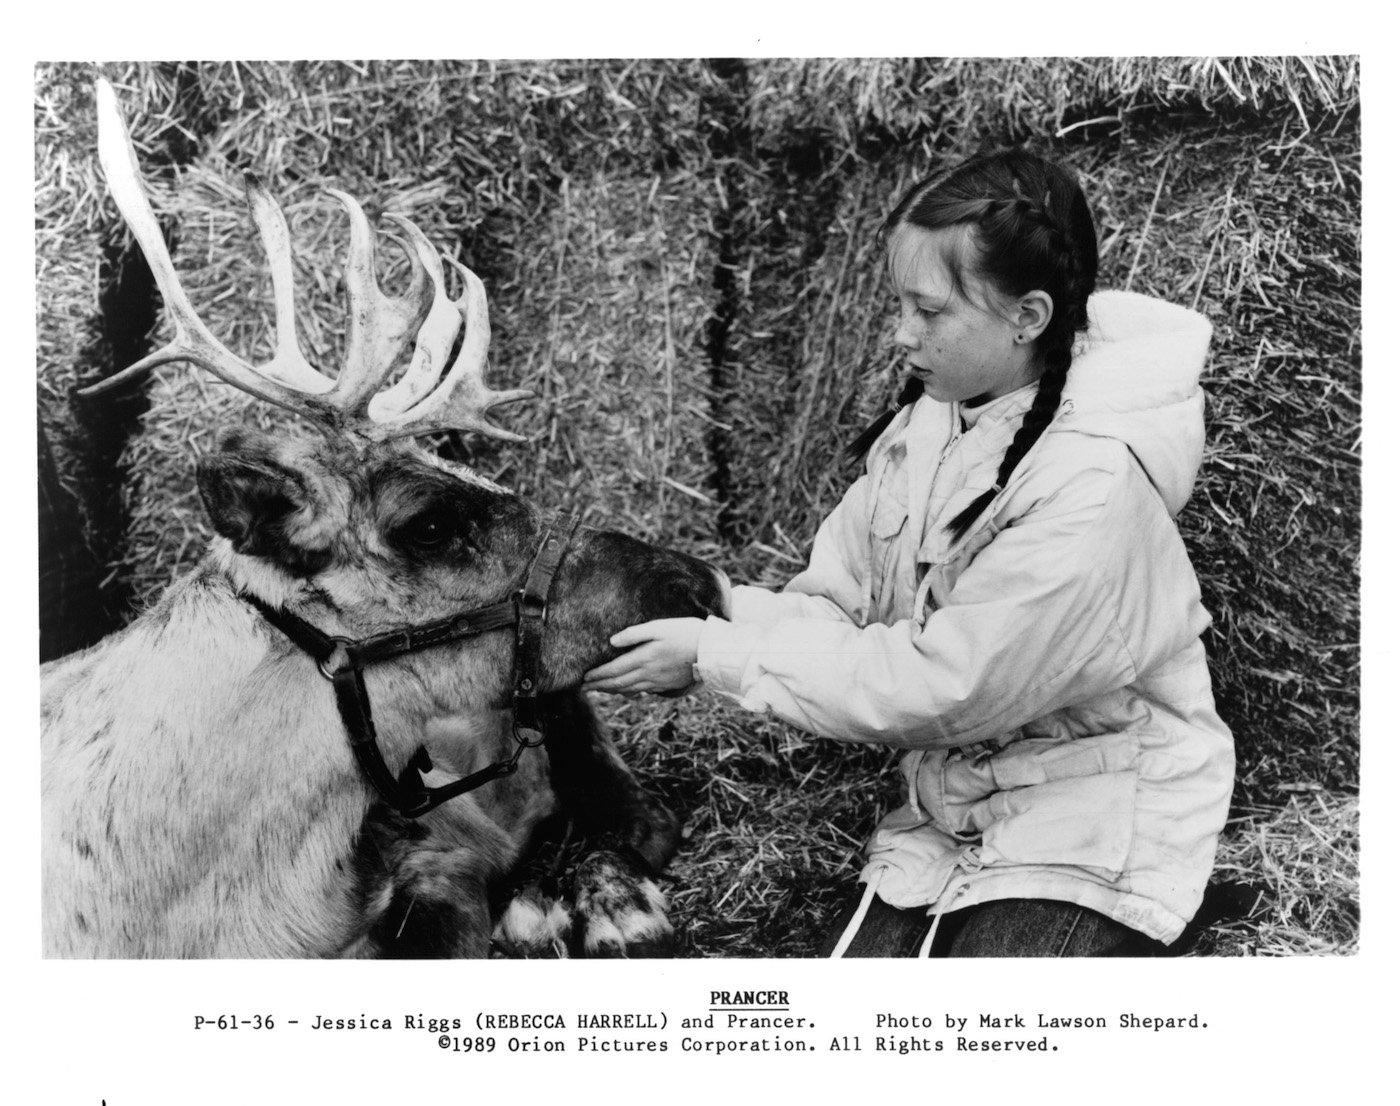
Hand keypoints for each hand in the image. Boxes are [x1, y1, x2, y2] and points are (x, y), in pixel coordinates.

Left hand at [581, 618, 704, 695]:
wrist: (711, 651)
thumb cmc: (686, 633)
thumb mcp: (659, 626)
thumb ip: (634, 634)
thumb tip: (612, 642)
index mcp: (644, 658)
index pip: (614, 670)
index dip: (597, 675)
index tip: (583, 678)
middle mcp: (648, 673)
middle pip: (618, 683)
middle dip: (599, 686)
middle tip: (584, 688)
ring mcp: (657, 682)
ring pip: (629, 689)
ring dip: (611, 690)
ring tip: (600, 689)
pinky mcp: (666, 684)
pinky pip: (641, 691)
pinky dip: (628, 692)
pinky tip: (625, 690)